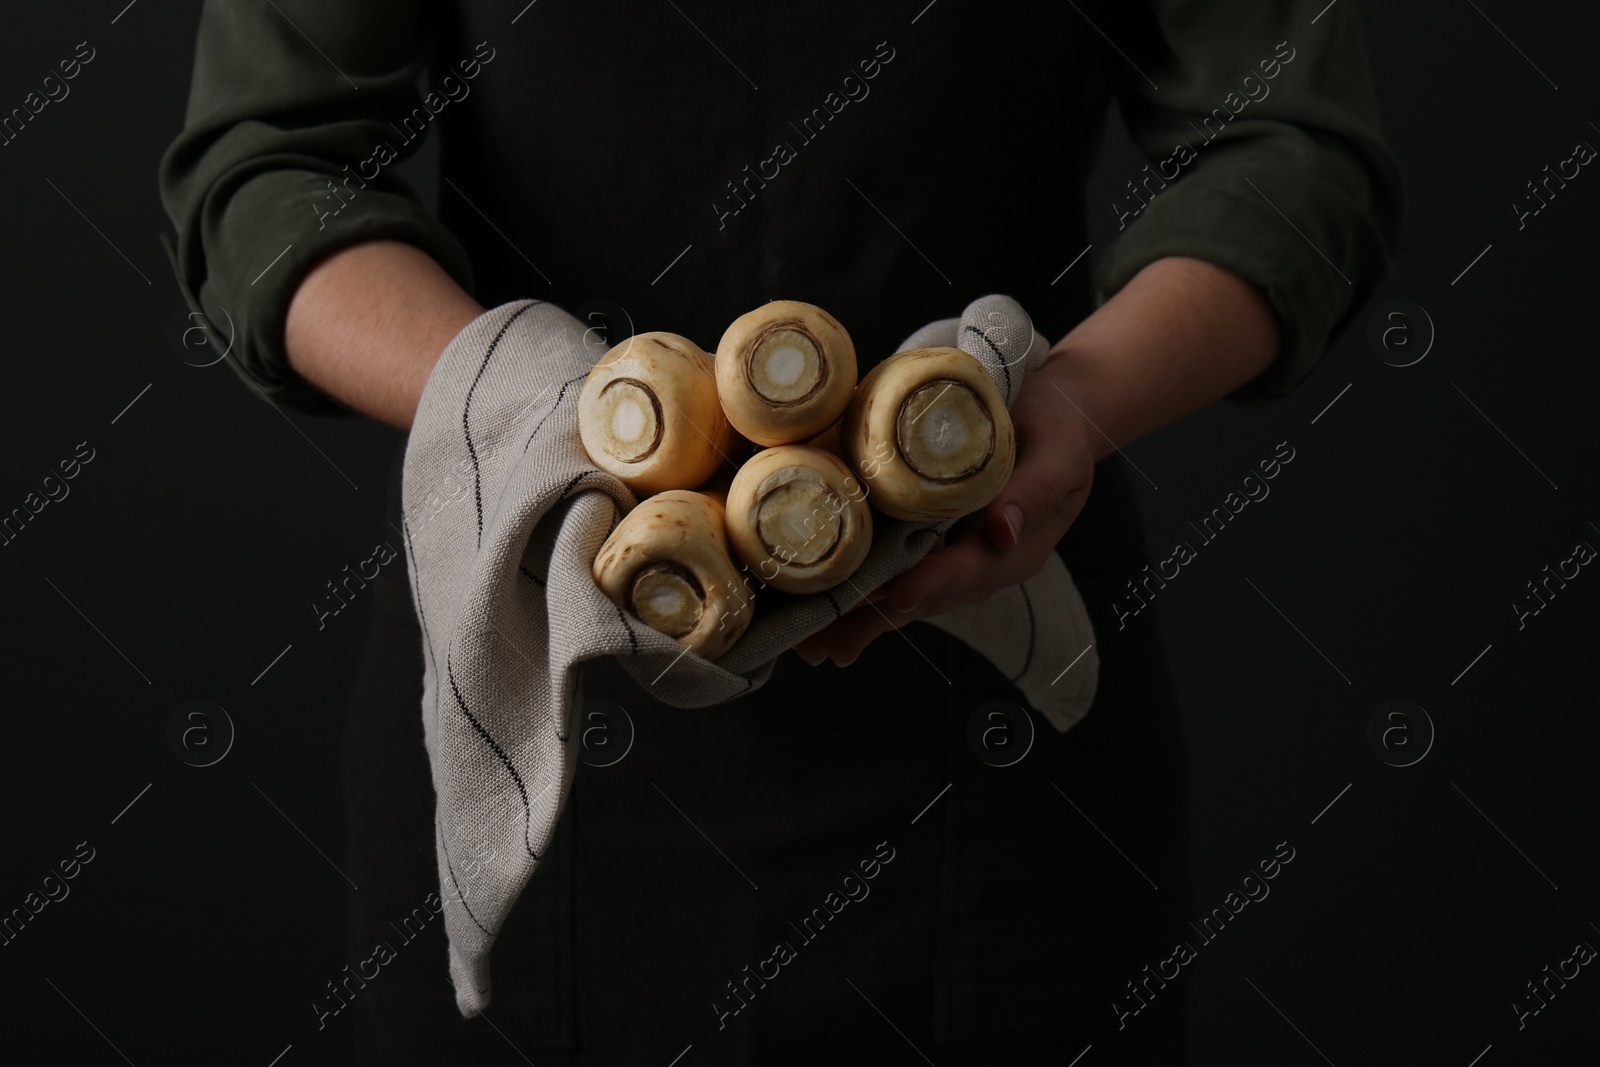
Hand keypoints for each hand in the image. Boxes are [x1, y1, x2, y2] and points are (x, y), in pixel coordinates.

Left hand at [794, 357, 1095, 666]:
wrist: (1057, 412)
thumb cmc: (1059, 428)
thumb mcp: (1058, 454)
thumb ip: (1033, 491)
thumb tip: (1003, 530)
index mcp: (1017, 550)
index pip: (969, 571)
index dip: (932, 583)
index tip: (897, 596)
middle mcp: (981, 562)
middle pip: (926, 597)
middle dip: (876, 620)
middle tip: (828, 643)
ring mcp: (955, 556)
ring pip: (904, 594)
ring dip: (859, 619)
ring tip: (813, 644)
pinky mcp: (932, 540)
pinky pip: (895, 570)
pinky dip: (861, 591)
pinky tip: (825, 610)